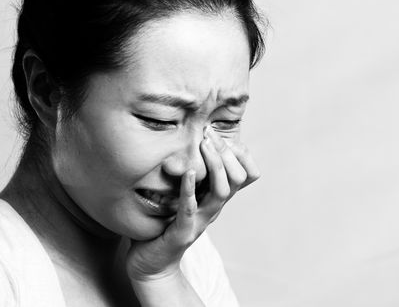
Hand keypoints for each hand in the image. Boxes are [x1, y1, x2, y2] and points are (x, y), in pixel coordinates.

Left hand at [126, 126, 259, 281]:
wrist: (153, 264)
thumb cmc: (165, 225)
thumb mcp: (184, 195)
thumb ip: (192, 176)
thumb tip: (190, 142)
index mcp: (216, 199)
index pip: (246, 174)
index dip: (240, 153)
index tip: (220, 134)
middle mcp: (214, 209)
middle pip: (237, 178)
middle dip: (226, 152)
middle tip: (209, 134)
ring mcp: (200, 221)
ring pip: (222, 191)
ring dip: (215, 165)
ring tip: (203, 145)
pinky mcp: (183, 232)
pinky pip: (190, 208)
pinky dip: (190, 189)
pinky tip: (188, 172)